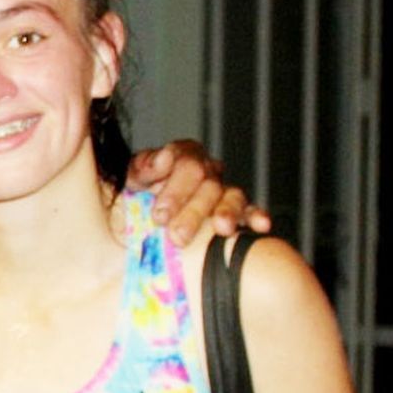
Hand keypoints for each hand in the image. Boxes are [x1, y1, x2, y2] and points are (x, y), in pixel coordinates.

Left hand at [125, 141, 271, 246]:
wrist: (140, 208)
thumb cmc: (137, 192)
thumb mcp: (132, 176)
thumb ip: (145, 166)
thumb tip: (163, 159)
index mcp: (183, 156)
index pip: (187, 164)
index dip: (175, 189)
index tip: (160, 215)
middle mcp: (207, 170)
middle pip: (208, 184)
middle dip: (193, 212)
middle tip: (177, 235)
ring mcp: (222, 190)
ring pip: (231, 196)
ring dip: (227, 212)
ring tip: (222, 228)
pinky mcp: (235, 211)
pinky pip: (249, 211)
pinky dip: (256, 216)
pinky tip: (261, 225)